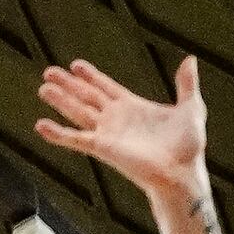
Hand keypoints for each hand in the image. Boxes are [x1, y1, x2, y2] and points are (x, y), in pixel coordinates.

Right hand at [31, 55, 210, 197]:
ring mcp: (107, 133)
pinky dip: (57, 134)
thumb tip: (190, 60)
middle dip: (68, 84)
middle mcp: (116, 119)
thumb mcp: (191, 108)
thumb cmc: (188, 147)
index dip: (91, 76)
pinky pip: (75, 139)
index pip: (105, 87)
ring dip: (60, 101)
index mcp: (132, 107)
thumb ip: (186, 84)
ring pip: (77, 112)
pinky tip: (41, 125)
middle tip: (48, 72)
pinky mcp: (103, 148)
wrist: (181, 173)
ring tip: (43, 89)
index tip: (76, 65)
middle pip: (86, 96)